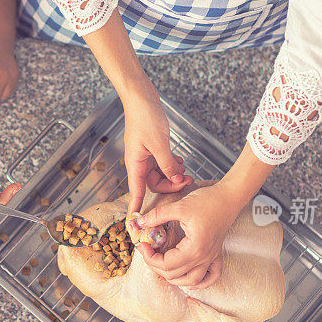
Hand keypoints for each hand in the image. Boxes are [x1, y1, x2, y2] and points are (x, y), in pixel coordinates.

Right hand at [123, 85, 191, 213]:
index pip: (135, 192)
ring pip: (160, 173)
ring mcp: (145, 155)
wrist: (141, 98)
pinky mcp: (151, 148)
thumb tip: (176, 179)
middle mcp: (139, 162)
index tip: (135, 223)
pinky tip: (180, 160)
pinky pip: (162, 163)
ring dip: (173, 173)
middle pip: (154, 184)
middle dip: (170, 184)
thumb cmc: (145, 118)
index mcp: (135, 164)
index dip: (136, 207)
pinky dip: (172, 164)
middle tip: (186, 180)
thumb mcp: (159, 144)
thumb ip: (168, 164)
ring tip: (185, 168)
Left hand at [134, 182, 243, 289]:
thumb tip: (140, 222)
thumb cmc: (208, 201)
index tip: (143, 245)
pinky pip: (211, 277)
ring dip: (174, 277)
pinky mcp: (216, 254)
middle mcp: (203, 257)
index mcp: (194, 248)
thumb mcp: (179, 206)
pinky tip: (189, 280)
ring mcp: (211, 258)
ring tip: (161, 265)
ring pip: (191, 280)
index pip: (166, 264)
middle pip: (174, 275)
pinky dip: (200, 282)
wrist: (230, 197)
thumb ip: (158, 215)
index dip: (149, 258)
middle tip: (148, 251)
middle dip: (156, 266)